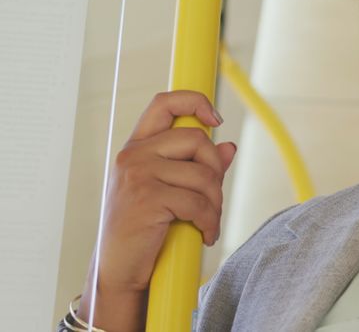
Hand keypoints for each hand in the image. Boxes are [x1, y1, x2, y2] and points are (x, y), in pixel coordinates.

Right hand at [83, 91, 235, 322]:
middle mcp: (134, 155)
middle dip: (216, 170)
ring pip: (203, 174)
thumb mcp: (167, 190)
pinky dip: (211, 221)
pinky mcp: (147, 198)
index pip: (164, 103)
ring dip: (216, 202)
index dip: (194, 101)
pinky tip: (207, 235)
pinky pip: (198, 202)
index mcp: (137, 148)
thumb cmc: (142, 229)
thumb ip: (197, 167)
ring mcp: (138, 175)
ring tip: (210, 221)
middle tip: (214, 197)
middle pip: (196, 140)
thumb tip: (229, 147)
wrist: (117, 268)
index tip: (215, 120)